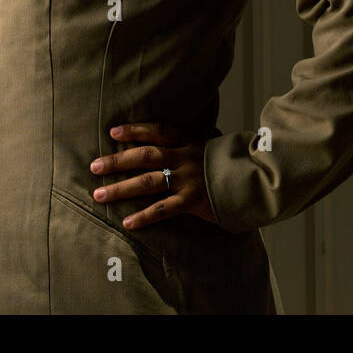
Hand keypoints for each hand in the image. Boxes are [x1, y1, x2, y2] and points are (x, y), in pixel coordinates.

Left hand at [90, 122, 219, 229]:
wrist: (258, 181)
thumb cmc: (231, 166)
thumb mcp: (210, 150)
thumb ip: (191, 148)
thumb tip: (168, 149)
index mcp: (189, 143)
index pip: (158, 131)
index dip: (135, 130)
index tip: (113, 132)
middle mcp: (186, 158)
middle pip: (145, 155)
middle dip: (117, 161)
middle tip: (94, 167)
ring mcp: (189, 179)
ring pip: (148, 181)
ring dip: (121, 188)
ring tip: (99, 196)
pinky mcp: (193, 201)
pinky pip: (163, 209)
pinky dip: (144, 216)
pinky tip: (127, 222)